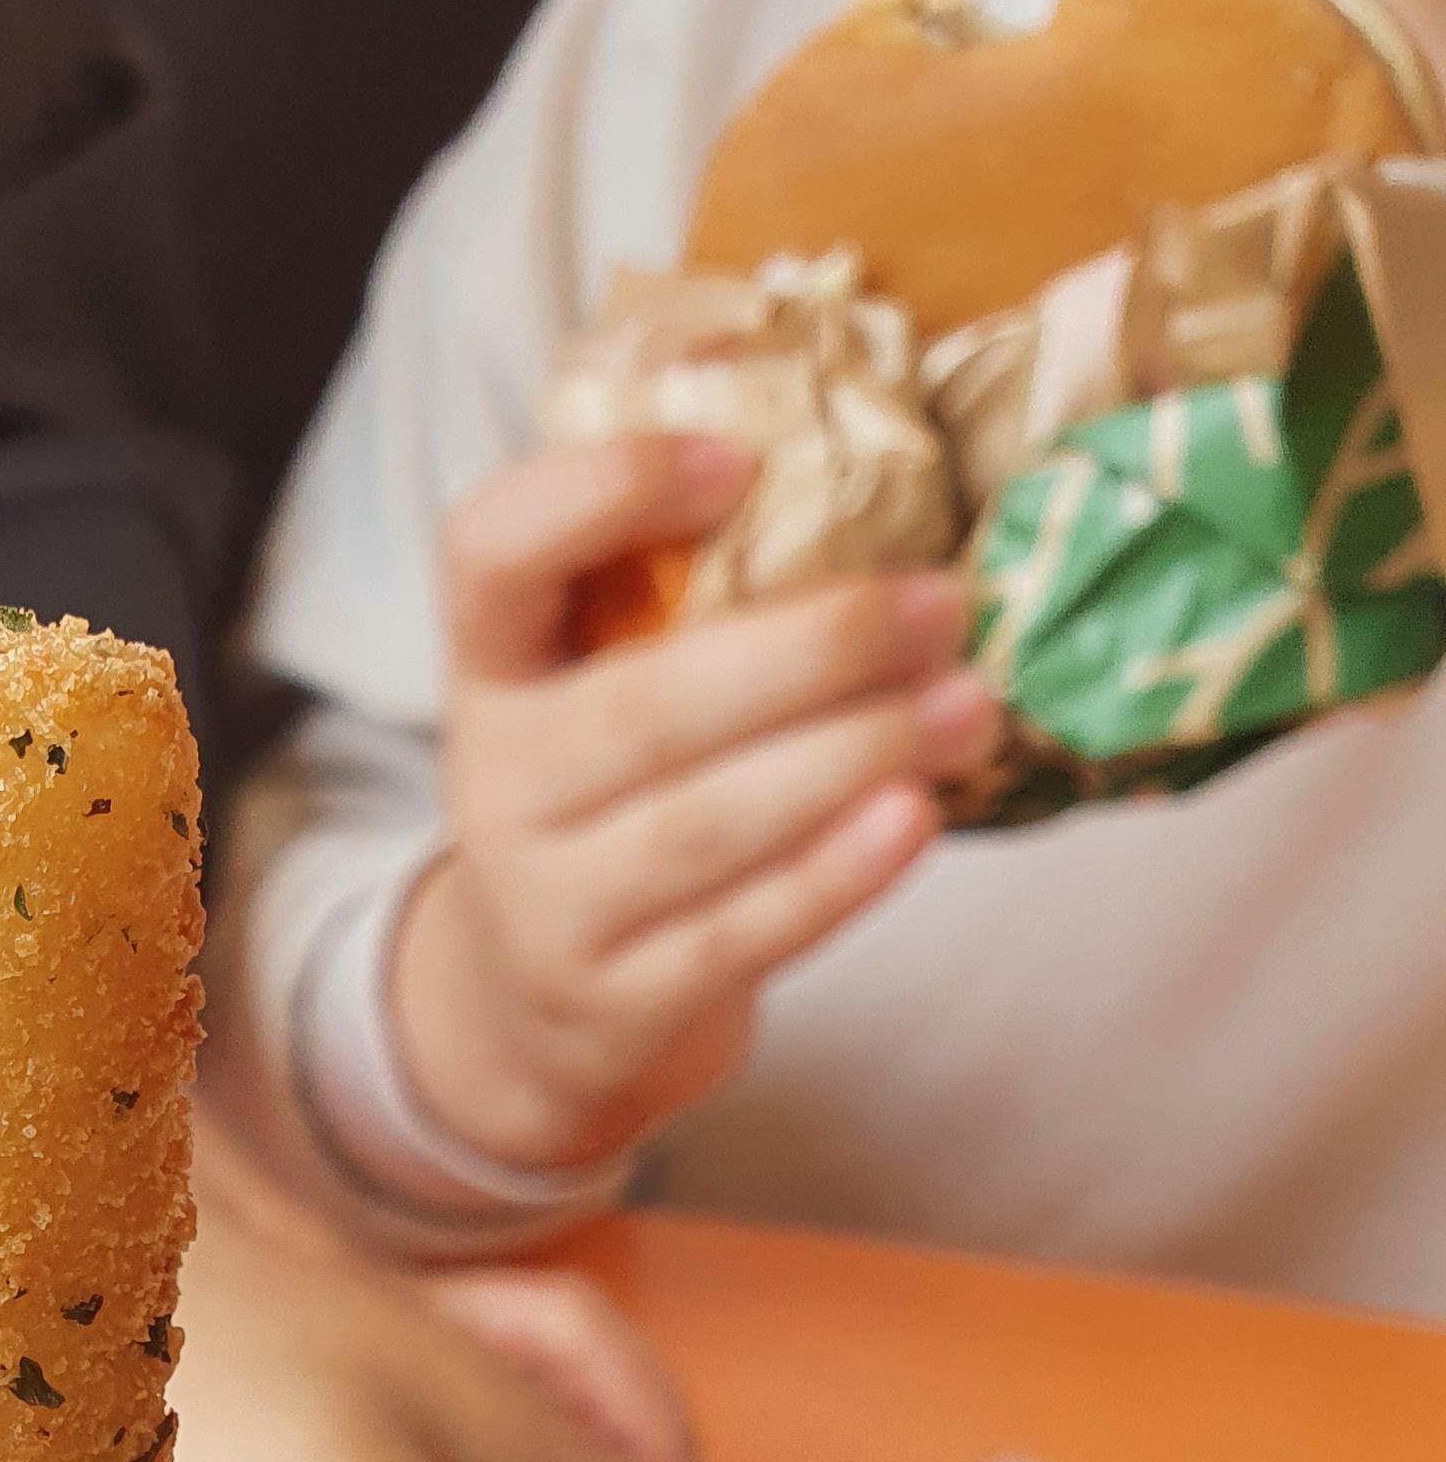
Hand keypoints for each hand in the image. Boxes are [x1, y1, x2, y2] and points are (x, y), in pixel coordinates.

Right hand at [389, 433, 1000, 1177]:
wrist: (532, 1006)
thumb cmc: (611, 798)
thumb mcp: (596, 680)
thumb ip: (677, 587)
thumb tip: (867, 455)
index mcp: (491, 667)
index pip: (491, 552)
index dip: (601, 493)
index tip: (739, 466)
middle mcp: (496, 785)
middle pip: (645, 708)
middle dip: (814, 650)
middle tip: (944, 607)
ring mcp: (546, 908)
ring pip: (703, 826)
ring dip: (852, 757)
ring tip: (971, 708)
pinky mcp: (611, 1006)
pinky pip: (732, 937)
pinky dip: (831, 878)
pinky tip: (913, 820)